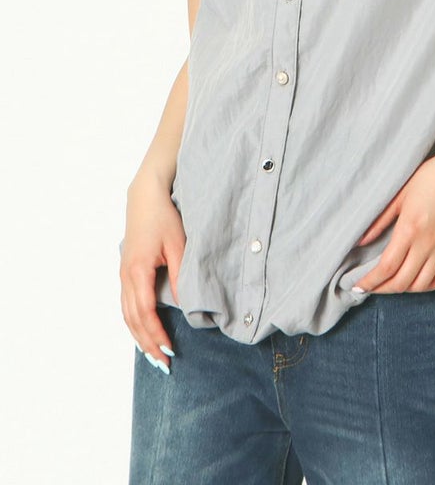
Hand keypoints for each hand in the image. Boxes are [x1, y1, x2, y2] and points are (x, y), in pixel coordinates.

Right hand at [119, 176, 185, 372]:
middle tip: (163, 363)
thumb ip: (182, 276)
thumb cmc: (164, 218)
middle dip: (148, 343)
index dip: (157, 334)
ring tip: (153, 355)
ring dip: (139, 337)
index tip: (170, 350)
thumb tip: (186, 305)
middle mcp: (126, 277)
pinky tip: (143, 332)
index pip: (146, 313)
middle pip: (133, 320)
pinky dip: (134, 323)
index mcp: (138, 272)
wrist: (145, 197)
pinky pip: (127, 305)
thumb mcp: (179, 245)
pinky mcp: (126, 272)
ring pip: (127, 315)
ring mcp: (123, 275)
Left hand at [351, 144, 434, 293]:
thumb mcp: (400, 194)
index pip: (386, 267)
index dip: (370, 282)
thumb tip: (361, 241)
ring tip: (392, 284)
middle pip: (402, 281)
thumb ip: (380, 220)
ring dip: (403, 290)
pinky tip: (417, 282)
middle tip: (371, 288)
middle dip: (382, 289)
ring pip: (421, 284)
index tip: (358, 288)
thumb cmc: (431, 176)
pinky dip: (427, 286)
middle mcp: (426, 244)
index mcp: (409, 229)